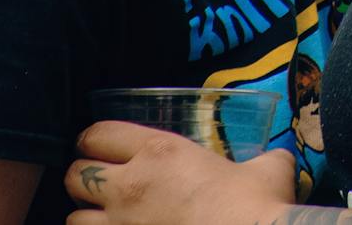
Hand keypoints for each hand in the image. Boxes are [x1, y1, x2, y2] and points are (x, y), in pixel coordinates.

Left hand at [66, 123, 294, 224]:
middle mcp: (131, 186)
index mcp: (161, 152)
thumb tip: (278, 160)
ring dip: (87, 218)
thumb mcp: (270, 170)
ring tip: (105, 220)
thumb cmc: (257, 207)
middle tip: (103, 184)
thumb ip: (266, 159)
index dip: (94, 139)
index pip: (99, 134)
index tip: (101, 146)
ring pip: (73, 219)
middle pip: (76, 175)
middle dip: (85, 178)